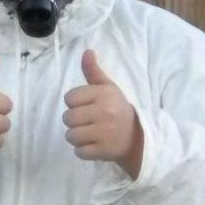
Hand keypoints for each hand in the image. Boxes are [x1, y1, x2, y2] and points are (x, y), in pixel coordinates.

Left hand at [63, 50, 143, 178]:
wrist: (136, 136)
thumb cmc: (116, 108)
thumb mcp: (107, 88)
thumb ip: (93, 71)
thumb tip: (86, 51)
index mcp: (103, 94)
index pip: (69, 98)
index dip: (73, 103)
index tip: (84, 106)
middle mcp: (104, 112)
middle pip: (67, 118)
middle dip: (72, 122)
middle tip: (85, 122)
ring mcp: (104, 133)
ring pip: (71, 136)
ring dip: (75, 137)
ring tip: (87, 134)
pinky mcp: (103, 150)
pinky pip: (79, 152)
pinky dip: (82, 151)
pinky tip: (92, 145)